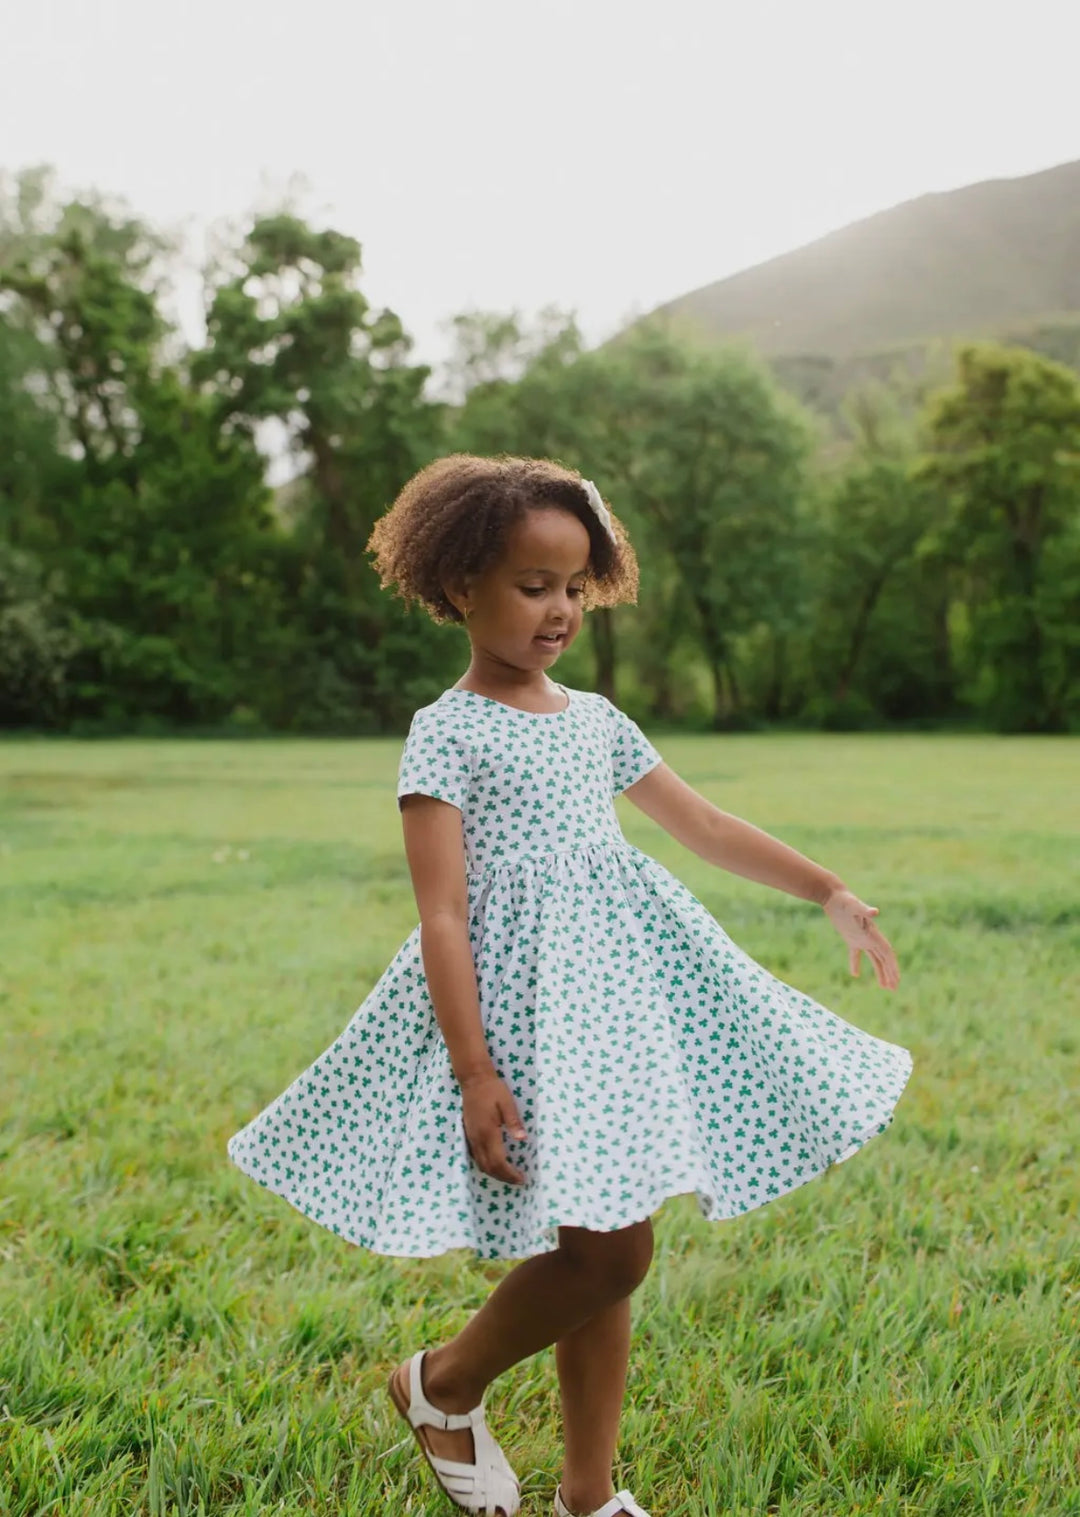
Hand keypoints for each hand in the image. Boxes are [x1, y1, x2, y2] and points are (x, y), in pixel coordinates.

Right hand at [460, 1071, 527, 1185]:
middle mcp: (478, 1138)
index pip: (498, 1162)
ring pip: (480, 1164)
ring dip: (494, 1173)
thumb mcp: (507, 1103)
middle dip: (503, 1177)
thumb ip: (514, 1122)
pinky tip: (495, 1164)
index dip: (510, 1174)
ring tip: (508, 1176)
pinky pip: (475, 1157)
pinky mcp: (469, 1134)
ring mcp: (471, 1137)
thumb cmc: (493, 1090)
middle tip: (518, 1181)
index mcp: (488, 1132)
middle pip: (488, 1167)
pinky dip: (486, 1166)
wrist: (473, 1079)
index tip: (522, 1178)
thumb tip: (522, 1139)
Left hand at [822, 886, 899, 989]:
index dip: (893, 967)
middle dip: (890, 973)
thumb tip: (875, 911)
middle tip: (894, 989)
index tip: (896, 980)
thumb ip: (864, 910)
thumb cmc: (844, 899)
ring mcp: (861, 938)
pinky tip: (855, 975)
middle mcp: (870, 937)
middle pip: (884, 959)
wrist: (833, 894)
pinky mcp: (850, 937)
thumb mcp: (854, 905)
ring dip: (880, 972)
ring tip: (884, 987)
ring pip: (874, 958)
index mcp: (873, 933)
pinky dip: (856, 964)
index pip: (887, 953)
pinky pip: (856, 954)